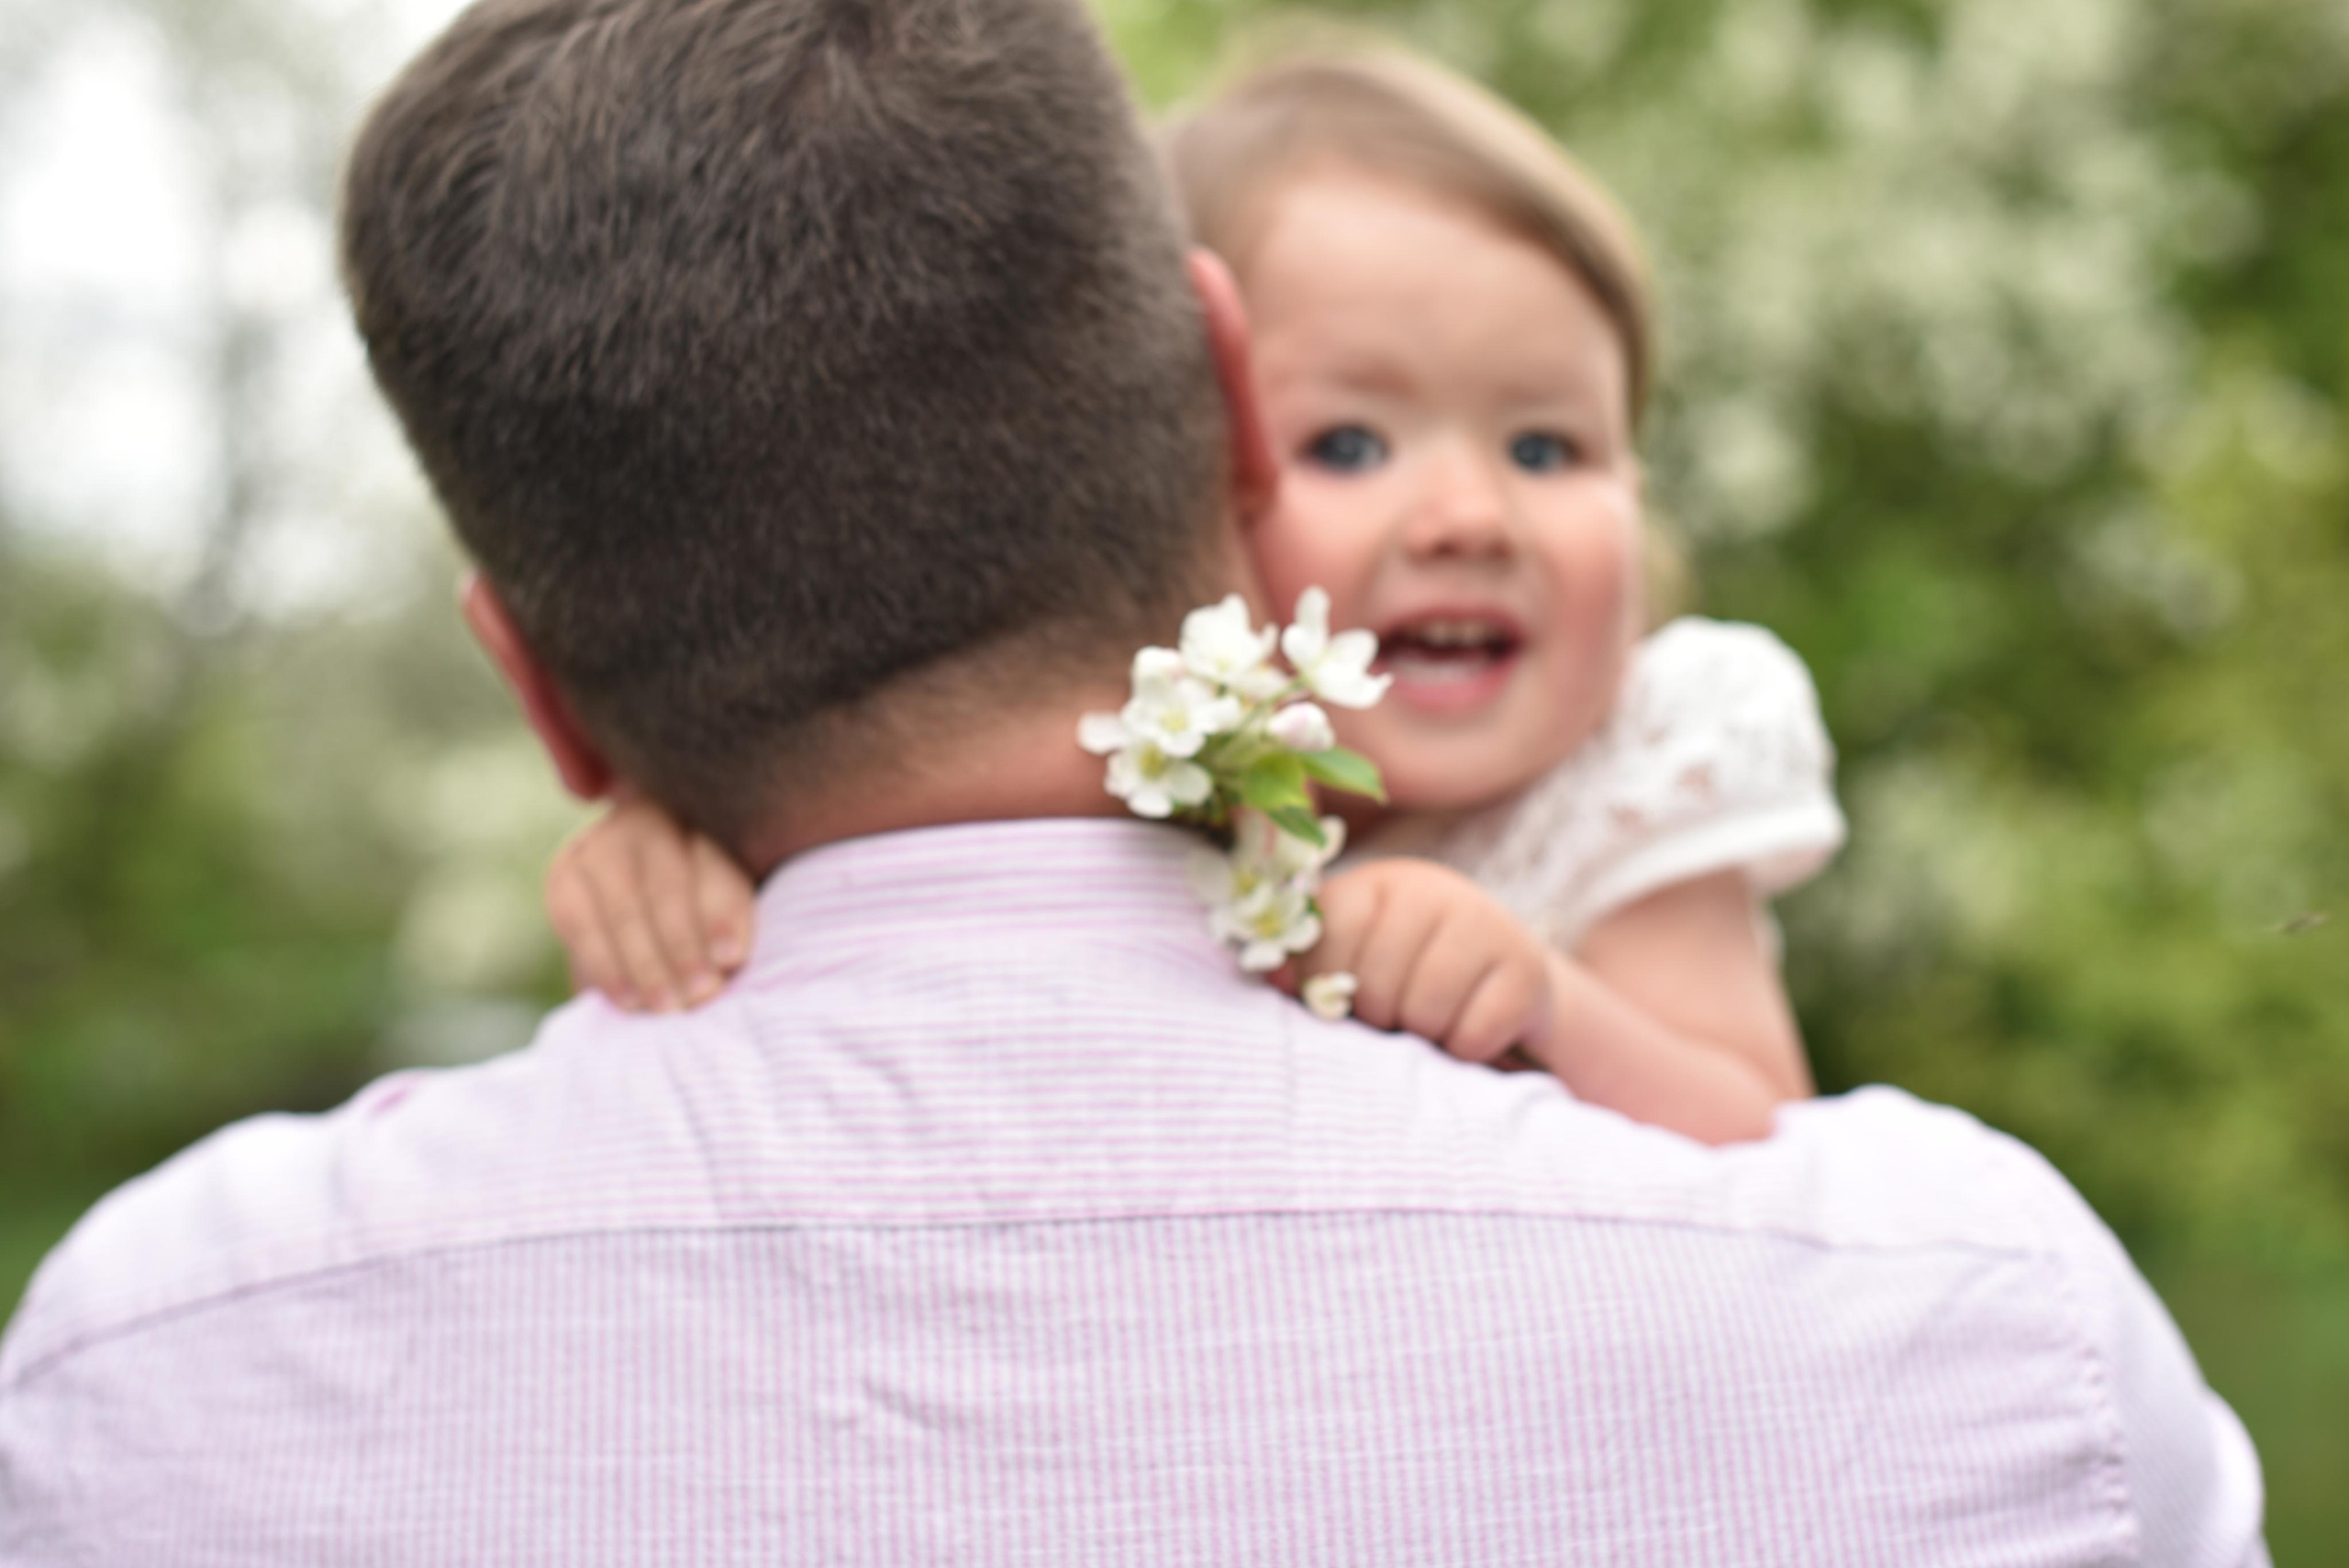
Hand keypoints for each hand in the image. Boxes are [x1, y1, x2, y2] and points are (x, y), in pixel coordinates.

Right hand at [545, 796, 755, 1010]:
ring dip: (646, 963)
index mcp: (703, 816)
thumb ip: (728, 925)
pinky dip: (605, 966)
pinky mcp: (564, 876)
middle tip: (699, 995)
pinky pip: (580, 922)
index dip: (721, 913)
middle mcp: (649, 821)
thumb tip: (726, 959)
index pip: (714, 863)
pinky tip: (627, 999)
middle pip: (666, 886)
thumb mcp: (727, 908)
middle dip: (683, 948)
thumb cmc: (703, 908)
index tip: (732, 959)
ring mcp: (601, 844)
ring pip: (624, 905)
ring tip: (666, 1006)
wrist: (643, 902)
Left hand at [1298, 859, 1551, 1063]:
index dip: (1325, 980)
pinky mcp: (1526, 970)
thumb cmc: (1413, 980)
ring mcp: (1488, 923)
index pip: (1330, 931)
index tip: (1338, 996)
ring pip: (1424, 1011)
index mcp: (1381, 883)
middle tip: (1393, 1017)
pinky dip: (1464, 1050)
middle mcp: (1435, 890)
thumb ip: (1311, 963)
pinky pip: (1472, 1035)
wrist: (1511, 990)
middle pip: (1376, 980)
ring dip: (1423, 1037)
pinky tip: (1469, 1031)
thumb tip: (1275, 975)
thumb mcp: (1358, 961)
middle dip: (1379, 1017)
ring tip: (1430, 1023)